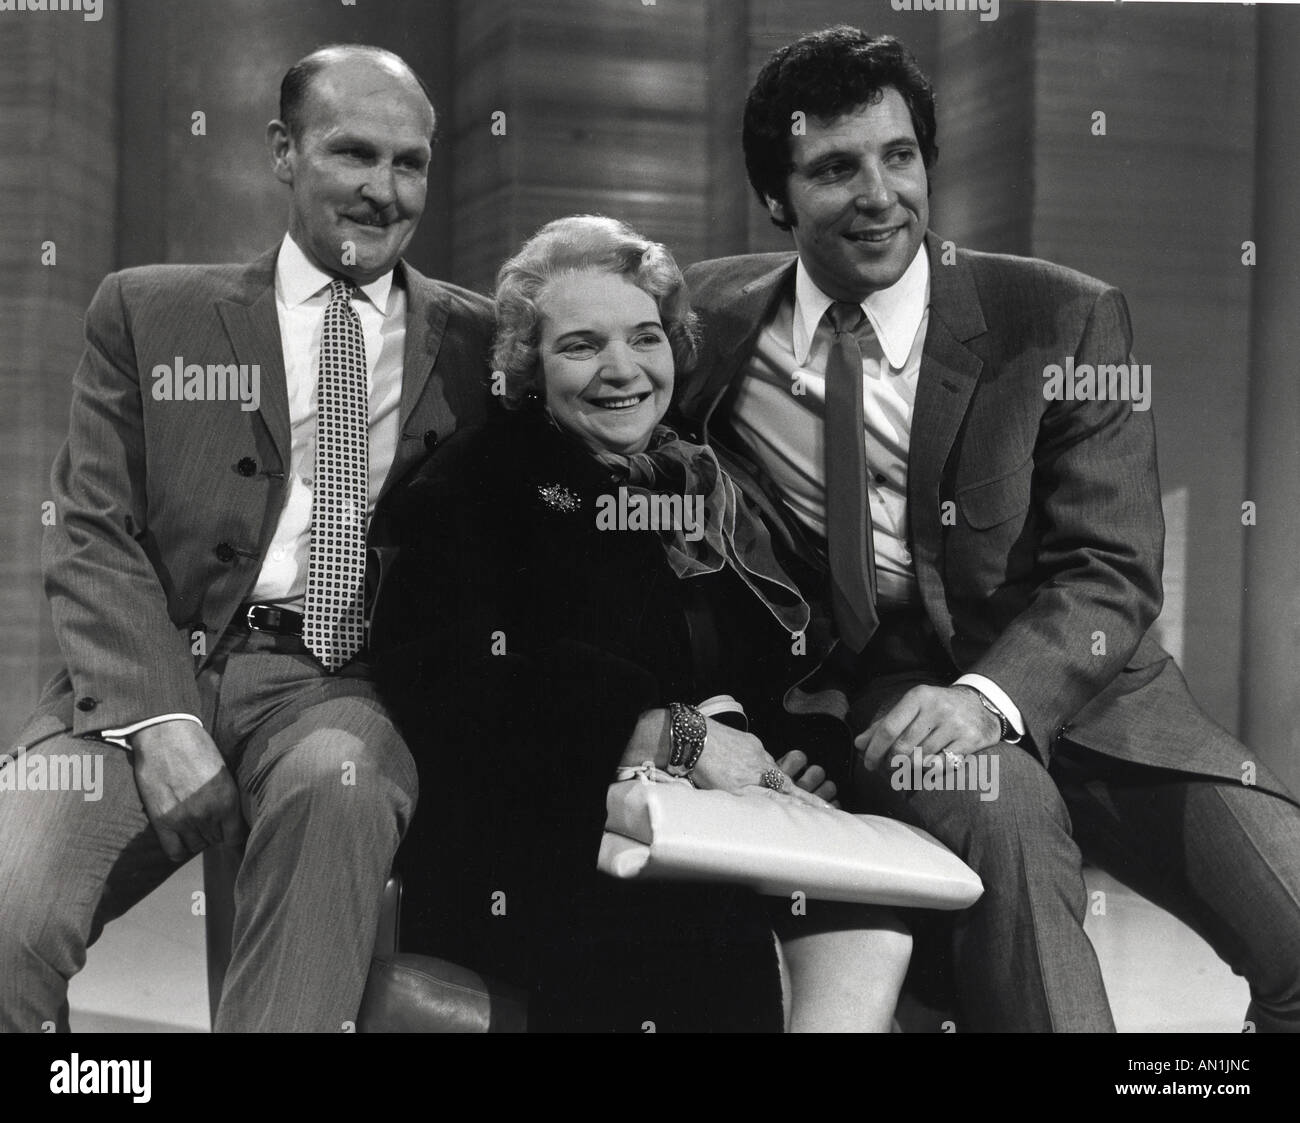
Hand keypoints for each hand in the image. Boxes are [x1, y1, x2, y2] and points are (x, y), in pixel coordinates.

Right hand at [131, 720, 245, 861]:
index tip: (230, 833)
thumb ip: (227, 797)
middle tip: (209, 821)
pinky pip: (174, 851)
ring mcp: (184, 818)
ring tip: (194, 825)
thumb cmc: (196, 746)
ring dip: (197, 838)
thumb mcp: (223, 771)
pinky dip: (179, 850)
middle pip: (215, 840)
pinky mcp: (162, 820)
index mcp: (228, 800)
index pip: (236, 837)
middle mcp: (208, 813)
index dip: (233, 837)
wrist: (165, 734)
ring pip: (196, 846)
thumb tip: (232, 818)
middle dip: (215, 833)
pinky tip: (180, 839)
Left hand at [694, 721, 829, 808]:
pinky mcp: (743, 739)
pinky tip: (737, 766)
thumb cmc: (708, 767)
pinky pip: (753, 753)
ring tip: (749, 783)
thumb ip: (763, 797)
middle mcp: (762, 760)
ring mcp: (753, 747)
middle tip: (794, 796)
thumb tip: (786, 804)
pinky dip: (750, 762)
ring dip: (764, 775)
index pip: (792, 792)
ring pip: (765, 766)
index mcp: (763, 775)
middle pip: (781, 778)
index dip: (810, 802)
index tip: (829, 808)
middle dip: (788, 788)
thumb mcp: (736, 790)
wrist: (691, 737)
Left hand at [854, 685, 1000, 772]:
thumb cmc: (938, 708)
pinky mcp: (970, 741)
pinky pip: (941, 766)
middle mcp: (937, 708)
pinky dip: (928, 773)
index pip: (889, 728)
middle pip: (903, 747)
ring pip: (920, 759)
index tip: (868, 764)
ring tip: (906, 769)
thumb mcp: (912, 708)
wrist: (981, 705)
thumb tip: (859, 744)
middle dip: (891, 763)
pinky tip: (925, 770)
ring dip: (908, 770)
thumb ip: (885, 725)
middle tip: (889, 768)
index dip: (874, 750)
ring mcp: (955, 725)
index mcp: (918, 697)